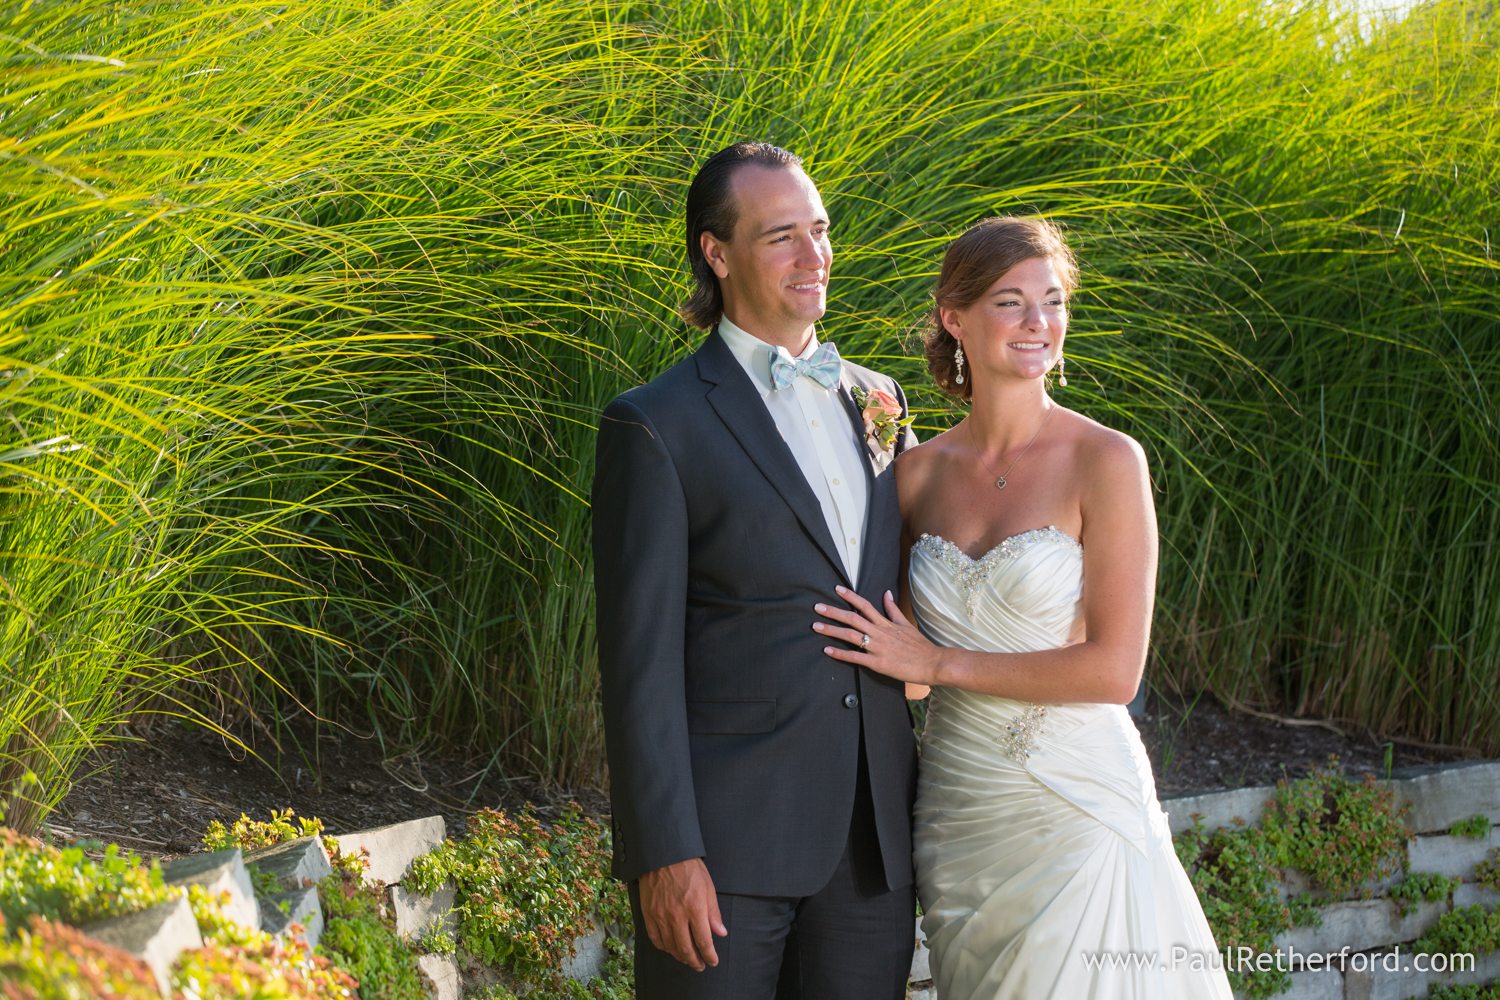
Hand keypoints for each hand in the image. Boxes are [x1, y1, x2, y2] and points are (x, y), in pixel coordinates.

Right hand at [637, 858, 726, 970]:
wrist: (663, 855)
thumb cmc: (689, 869)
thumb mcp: (708, 887)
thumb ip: (714, 913)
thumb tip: (720, 933)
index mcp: (695, 908)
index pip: (704, 941)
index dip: (709, 955)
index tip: (713, 961)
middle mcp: (677, 916)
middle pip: (686, 949)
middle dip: (695, 961)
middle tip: (700, 965)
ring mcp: (661, 916)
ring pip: (670, 946)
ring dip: (680, 957)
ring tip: (687, 958)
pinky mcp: (648, 914)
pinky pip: (655, 938)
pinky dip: (664, 947)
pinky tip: (670, 948)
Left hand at [814, 585, 942, 684]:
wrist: (932, 662)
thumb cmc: (920, 645)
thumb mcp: (906, 624)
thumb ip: (893, 610)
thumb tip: (886, 593)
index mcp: (886, 623)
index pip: (865, 605)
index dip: (850, 597)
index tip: (836, 589)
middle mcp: (880, 632)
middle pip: (853, 618)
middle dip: (833, 612)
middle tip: (817, 607)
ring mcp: (878, 647)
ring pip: (851, 636)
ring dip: (832, 630)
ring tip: (816, 626)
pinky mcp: (878, 663)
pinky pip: (855, 657)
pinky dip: (840, 653)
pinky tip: (827, 650)